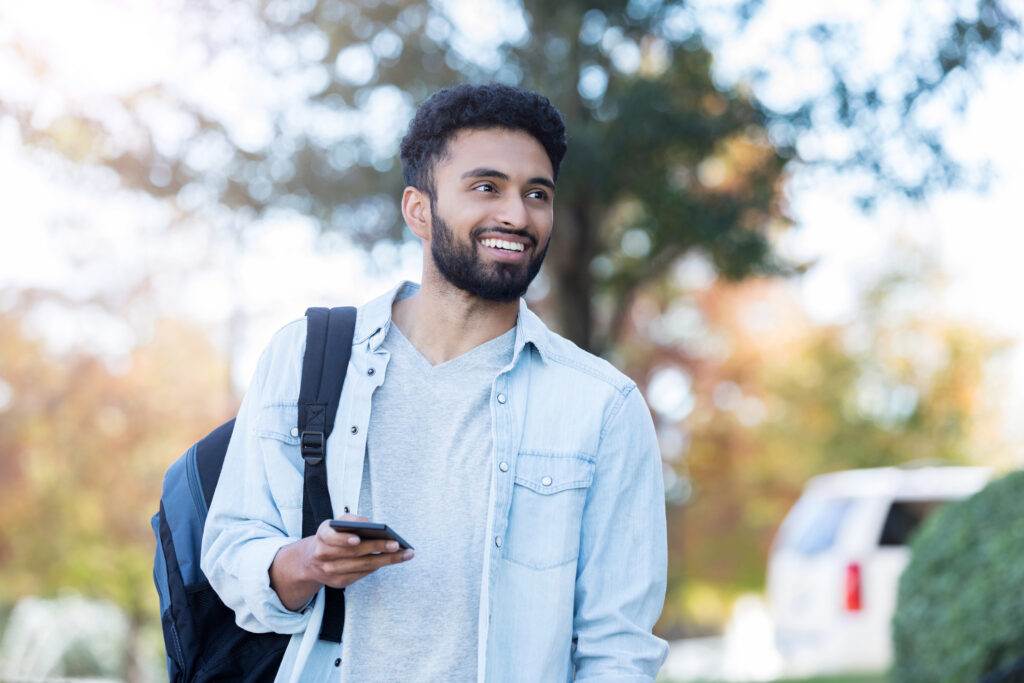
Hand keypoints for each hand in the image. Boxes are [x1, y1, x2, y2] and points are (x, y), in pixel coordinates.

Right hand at [270, 514, 413, 610]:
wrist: (311, 560)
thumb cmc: (332, 536)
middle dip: (377, 548)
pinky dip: (378, 566)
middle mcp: (323, 555)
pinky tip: (392, 560)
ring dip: (386, 560)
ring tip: (404, 554)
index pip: (332, 538)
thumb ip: (351, 521)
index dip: (344, 539)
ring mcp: (330, 572)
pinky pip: (362, 573)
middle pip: (354, 553)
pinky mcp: (339, 583)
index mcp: (322, 537)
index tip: (358, 539)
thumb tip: (372, 525)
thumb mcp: (335, 524)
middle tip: (396, 544)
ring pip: (362, 566)